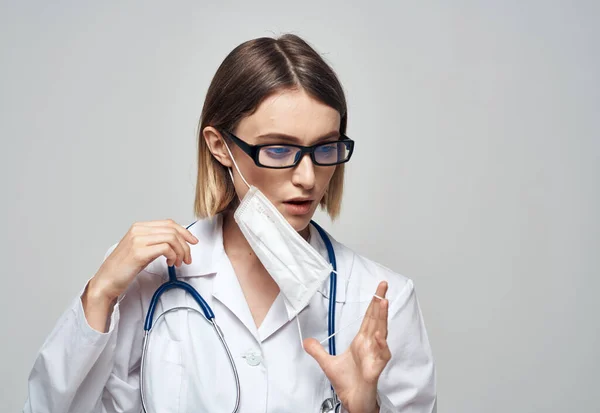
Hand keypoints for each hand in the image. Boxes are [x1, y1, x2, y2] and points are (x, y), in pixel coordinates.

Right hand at [88, 219, 198, 300]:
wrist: (107, 281)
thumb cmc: (123, 268)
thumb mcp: (142, 249)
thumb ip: (156, 242)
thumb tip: (178, 242)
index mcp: (139, 227)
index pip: (169, 223)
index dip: (184, 232)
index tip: (192, 242)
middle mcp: (138, 230)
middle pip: (172, 230)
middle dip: (185, 244)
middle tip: (187, 257)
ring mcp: (138, 240)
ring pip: (171, 238)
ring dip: (181, 252)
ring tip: (178, 263)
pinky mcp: (139, 252)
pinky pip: (166, 248)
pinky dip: (173, 256)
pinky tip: (170, 264)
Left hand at [304, 281, 389, 412]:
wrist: (352, 401)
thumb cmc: (348, 384)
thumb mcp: (327, 363)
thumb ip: (317, 351)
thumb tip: (306, 341)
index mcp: (361, 342)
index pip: (369, 318)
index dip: (373, 303)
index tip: (378, 290)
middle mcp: (370, 346)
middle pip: (377, 320)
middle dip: (380, 303)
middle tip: (383, 287)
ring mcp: (374, 356)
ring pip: (381, 333)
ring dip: (383, 318)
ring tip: (383, 303)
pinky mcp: (375, 369)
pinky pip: (381, 356)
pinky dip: (381, 345)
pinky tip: (379, 336)